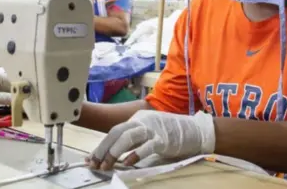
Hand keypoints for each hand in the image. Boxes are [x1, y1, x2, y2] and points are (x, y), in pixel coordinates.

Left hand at [87, 110, 214, 170]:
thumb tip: (111, 155)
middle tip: (94, 164)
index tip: (90, 159)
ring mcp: (153, 129)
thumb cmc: (171, 135)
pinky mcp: (163, 139)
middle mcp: (143, 122)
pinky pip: (146, 145)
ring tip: (107, 165)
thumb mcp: (148, 136)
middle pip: (116, 132)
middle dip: (103, 149)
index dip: (101, 145)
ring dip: (113, 152)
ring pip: (127, 137)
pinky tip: (127, 162)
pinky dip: (135, 154)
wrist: (195, 131)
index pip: (114, 132)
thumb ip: (132, 143)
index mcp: (138, 120)